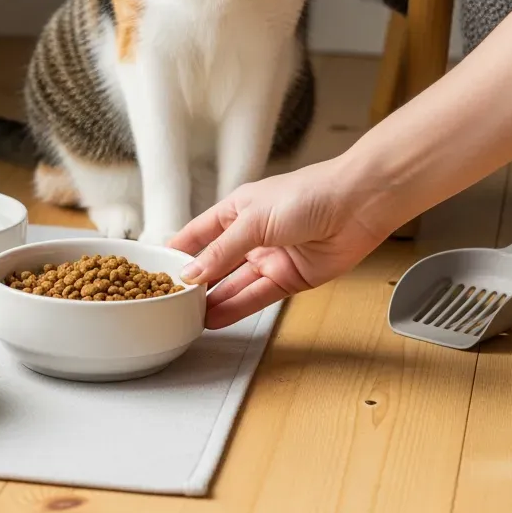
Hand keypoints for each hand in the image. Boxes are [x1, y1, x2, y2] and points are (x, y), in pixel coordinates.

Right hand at [169, 158, 390, 328]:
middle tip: (170, 302)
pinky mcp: (289, 278)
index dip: (177, 251)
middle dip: (194, 282)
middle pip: (215, 264)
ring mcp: (270, 257)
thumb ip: (222, 251)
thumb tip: (192, 273)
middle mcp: (251, 235)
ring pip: (233, 284)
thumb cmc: (309, 194)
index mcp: (236, 210)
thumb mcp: (254, 219)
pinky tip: (216, 318)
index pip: (197, 234)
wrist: (357, 204)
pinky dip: (236, 308)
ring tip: (188, 317)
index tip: (154, 270)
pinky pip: (257, 296)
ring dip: (213, 300)